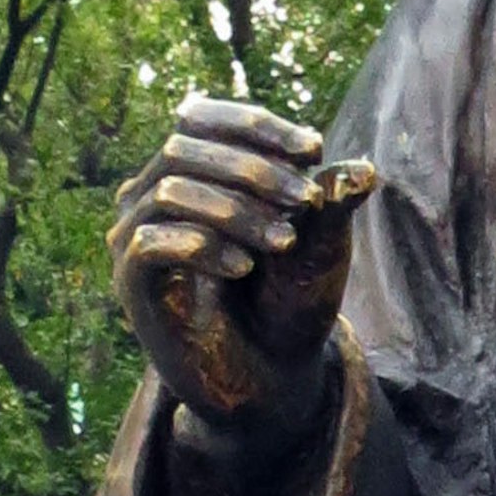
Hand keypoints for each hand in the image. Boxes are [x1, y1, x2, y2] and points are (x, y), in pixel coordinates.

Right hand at [109, 96, 373, 444]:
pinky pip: (150, 244)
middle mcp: (153, 195)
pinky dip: (201, 247)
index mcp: (192, 172)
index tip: (314, 149)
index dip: (255, 125)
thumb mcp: (317, 243)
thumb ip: (331, 202)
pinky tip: (244, 269)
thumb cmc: (290, 302)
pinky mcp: (131, 283)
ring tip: (284, 241)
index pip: (203, 118)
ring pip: (170, 190)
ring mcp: (135, 237)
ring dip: (234, 210)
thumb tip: (364, 172)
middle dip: (253, 170)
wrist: (272, 377)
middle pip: (184, 148)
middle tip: (306, 200)